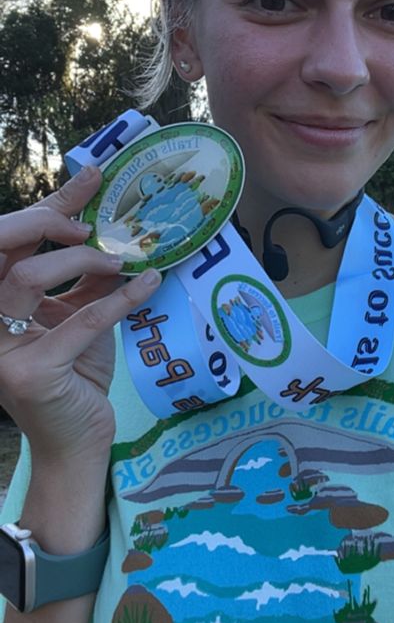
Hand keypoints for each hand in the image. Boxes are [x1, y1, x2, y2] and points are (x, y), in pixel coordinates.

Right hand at [0, 166, 161, 465]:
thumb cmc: (76, 377)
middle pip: (2, 249)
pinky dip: (122, 299)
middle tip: (98, 224)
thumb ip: (84, 279)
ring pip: (28, 278)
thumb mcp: (77, 317)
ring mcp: (1, 351)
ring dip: (82, 261)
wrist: (79, 443)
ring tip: (122, 262)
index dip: (47, 208)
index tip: (90, 178)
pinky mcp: (32, 375)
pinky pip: (82, 320)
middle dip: (50, 222)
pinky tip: (150, 284)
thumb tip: (116, 228)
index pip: (9, 243)